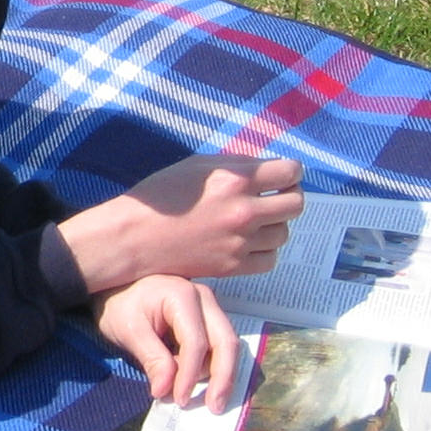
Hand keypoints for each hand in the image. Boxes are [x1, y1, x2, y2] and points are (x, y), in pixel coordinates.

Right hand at [54, 153, 302, 291]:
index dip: (290, 172)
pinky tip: (248, 242)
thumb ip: (236, 165)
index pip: (290, 172)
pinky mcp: (234, 266)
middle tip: (273, 197)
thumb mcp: (197, 165)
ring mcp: (240, 241)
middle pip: (296, 204)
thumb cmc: (161, 196)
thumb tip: (267, 168)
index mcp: (235, 179)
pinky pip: (270, 259)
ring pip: (284, 232)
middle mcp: (243, 210)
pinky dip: (265, 250)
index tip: (282, 175)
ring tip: (256, 221)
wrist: (134, 237)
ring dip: (274, 224)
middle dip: (288, 196)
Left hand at [94, 275, 241, 410]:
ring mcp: (209, 307)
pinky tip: (199, 385)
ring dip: (216, 374)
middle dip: (223, 378)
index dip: (190, 375)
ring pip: (226, 345)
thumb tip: (165, 391)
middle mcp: (203, 298)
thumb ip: (151, 359)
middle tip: (214, 407)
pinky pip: (219, 345)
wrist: (115, 289)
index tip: (179, 399)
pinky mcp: (208, 319)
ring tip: (190, 394)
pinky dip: (212, 366)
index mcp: (182, 296)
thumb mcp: (128, 331)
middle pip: (226, 342)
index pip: (196, 342)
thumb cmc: (119, 305)